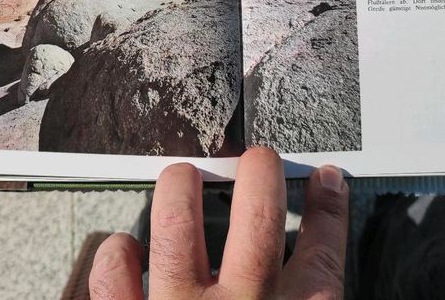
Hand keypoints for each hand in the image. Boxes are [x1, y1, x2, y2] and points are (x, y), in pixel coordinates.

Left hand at [89, 147, 348, 298]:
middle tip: (259, 158)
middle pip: (258, 219)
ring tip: (181, 174)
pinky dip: (115, 261)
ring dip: (178, 194)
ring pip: (178, 233)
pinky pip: (115, 287)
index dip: (329, 210)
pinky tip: (120, 246)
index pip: (324, 253)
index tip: (327, 179)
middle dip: (260, 174)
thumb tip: (316, 284)